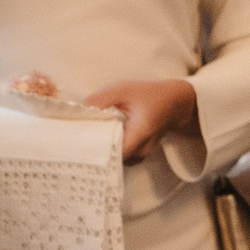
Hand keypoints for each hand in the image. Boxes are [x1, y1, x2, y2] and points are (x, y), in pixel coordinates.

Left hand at [83, 78, 198, 164]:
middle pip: (111, 159)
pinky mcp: (137, 153)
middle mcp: (141, 151)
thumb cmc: (148, 95)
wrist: (174, 103)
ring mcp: (140, 155)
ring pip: (114, 159)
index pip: (113, 153)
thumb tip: (79, 111)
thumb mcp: (122, 90)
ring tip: (85, 137)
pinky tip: (99, 137)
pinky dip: (109, 148)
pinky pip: (119, 156)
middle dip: (93, 149)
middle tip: (75, 139)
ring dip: (101, 149)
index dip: (94, 149)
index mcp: (139, 134)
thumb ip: (100, 99)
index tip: (76, 142)